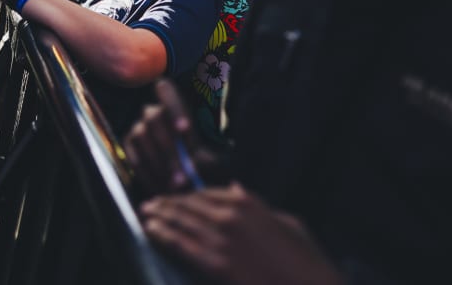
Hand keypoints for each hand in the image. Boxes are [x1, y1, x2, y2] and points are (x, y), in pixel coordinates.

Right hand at [124, 79, 228, 196]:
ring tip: (175, 185)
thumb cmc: (203, 167)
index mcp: (177, 108)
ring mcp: (139, 127)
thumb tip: (192, 164)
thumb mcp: (210, 162)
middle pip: (155, 118)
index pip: (166, 90)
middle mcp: (155, 113)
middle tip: (182, 174)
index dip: (173, 106)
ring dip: (158, 162)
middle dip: (168, 147)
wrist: (187, 184)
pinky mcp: (129, 144)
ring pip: (142, 135)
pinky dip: (146, 172)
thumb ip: (202, 159)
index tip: (185, 129)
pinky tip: (160, 186)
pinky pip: (133, 154)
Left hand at [139, 184, 342, 284]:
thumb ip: (257, 204)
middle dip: (167, 202)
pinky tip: (151, 230)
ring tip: (146, 213)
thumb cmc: (305, 259)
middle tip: (150, 203)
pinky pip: (181, 244)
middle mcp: (230, 215)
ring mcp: (221, 239)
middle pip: (188, 204)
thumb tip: (235, 187)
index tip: (177, 197)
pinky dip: (163, 234)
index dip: (188, 195)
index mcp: (246, 202)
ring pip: (181, 220)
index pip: (207, 192)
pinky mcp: (216, 263)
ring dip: (160, 214)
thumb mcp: (287, 221)